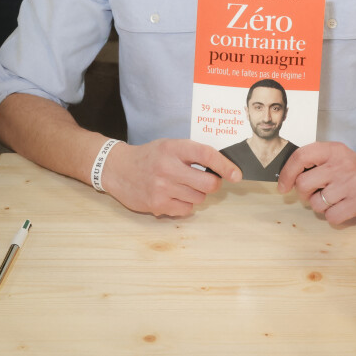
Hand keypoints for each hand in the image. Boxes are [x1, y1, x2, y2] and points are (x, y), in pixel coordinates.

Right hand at [102, 138, 241, 216]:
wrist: (118, 169)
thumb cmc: (149, 156)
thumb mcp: (169, 146)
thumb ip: (192, 154)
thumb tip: (222, 168)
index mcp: (173, 148)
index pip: (206, 155)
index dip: (224, 165)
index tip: (236, 174)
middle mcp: (168, 167)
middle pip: (208, 183)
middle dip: (213, 184)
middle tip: (207, 181)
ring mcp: (162, 188)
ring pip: (199, 198)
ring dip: (197, 194)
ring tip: (182, 186)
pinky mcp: (157, 204)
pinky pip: (186, 210)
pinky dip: (185, 205)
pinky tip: (173, 196)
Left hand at [277, 142, 355, 224]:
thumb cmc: (352, 170)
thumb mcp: (335, 156)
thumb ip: (313, 162)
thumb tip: (286, 178)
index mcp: (333, 150)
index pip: (301, 156)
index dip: (287, 173)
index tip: (283, 186)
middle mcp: (342, 164)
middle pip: (303, 184)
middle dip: (304, 193)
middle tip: (314, 193)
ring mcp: (352, 183)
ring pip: (316, 203)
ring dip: (320, 206)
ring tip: (333, 199)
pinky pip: (331, 217)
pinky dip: (332, 216)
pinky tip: (342, 208)